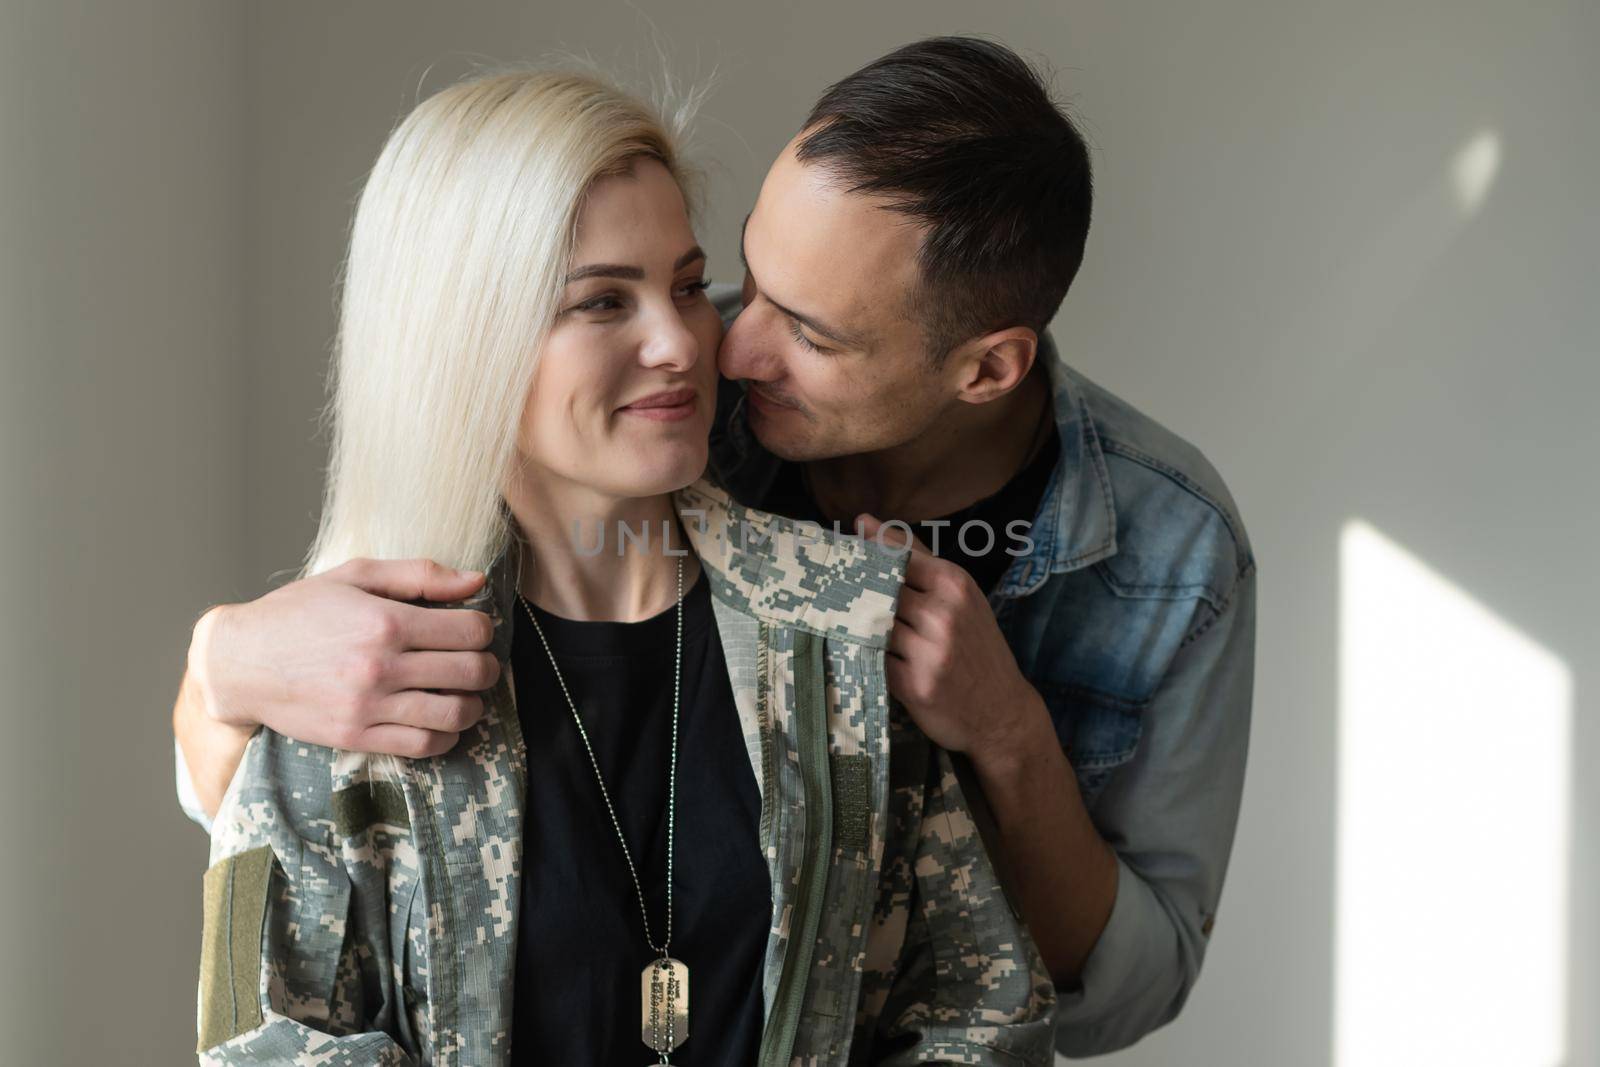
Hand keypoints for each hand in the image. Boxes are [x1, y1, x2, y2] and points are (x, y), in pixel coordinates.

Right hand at [190, 559, 501, 757]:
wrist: (240, 662)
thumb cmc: (299, 611)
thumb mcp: (355, 575)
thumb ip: (419, 575)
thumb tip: (477, 581)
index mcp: (386, 621)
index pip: (471, 631)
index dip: (483, 628)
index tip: (473, 628)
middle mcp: (381, 666)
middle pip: (472, 672)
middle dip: (487, 666)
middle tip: (479, 662)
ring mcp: (369, 706)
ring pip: (454, 713)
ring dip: (473, 704)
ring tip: (465, 693)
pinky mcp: (357, 737)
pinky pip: (423, 745)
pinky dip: (446, 736)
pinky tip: (442, 721)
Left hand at [856, 514, 1046, 761]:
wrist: (1002, 712)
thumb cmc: (975, 646)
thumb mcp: (958, 594)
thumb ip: (914, 555)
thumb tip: (863, 520)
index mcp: (953, 583)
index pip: (889, 556)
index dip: (858, 557)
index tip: (833, 556)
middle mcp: (942, 614)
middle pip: (874, 590)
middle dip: (850, 592)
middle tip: (822, 591)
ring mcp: (928, 651)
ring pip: (870, 625)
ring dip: (852, 625)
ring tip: (837, 623)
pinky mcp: (913, 684)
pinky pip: (872, 659)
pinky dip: (863, 655)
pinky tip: (860, 653)